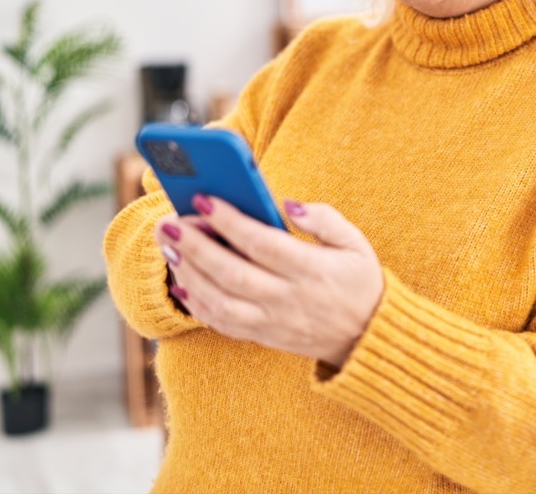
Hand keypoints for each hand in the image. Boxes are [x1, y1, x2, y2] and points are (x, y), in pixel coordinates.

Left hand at [154, 195, 383, 367]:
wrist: (366, 337)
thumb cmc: (358, 281)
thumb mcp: (356, 243)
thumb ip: (324, 219)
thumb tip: (288, 204)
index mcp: (313, 269)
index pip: (262, 243)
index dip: (230, 221)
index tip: (204, 198)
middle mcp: (288, 298)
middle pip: (231, 273)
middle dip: (195, 246)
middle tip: (169, 223)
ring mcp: (272, 321)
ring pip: (219, 301)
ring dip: (188, 273)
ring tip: (170, 246)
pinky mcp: (262, 336)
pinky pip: (221, 323)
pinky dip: (195, 304)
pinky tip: (180, 281)